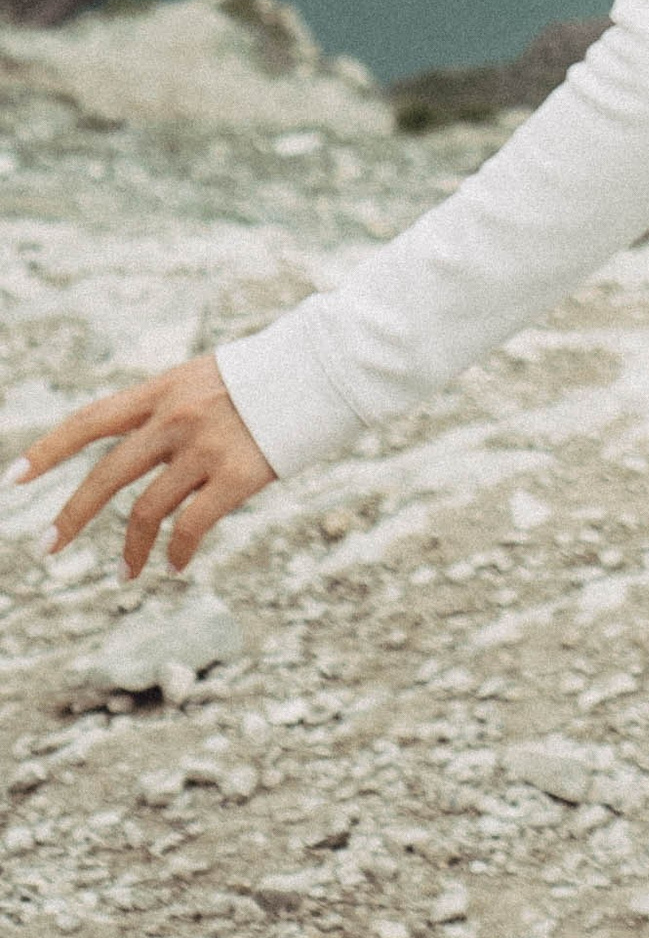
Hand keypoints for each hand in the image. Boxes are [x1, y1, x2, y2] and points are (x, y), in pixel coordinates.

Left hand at [12, 356, 275, 579]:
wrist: (329, 363)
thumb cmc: (271, 373)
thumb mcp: (207, 377)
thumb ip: (171, 410)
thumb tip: (141, 453)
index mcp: (164, 389)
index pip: (91, 420)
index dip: (49, 450)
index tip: (16, 479)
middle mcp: (177, 417)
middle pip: (107, 476)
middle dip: (72, 516)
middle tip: (49, 547)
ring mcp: (207, 447)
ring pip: (145, 512)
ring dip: (129, 550)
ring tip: (125, 574)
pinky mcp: (238, 475)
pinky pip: (191, 527)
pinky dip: (177, 552)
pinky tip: (176, 565)